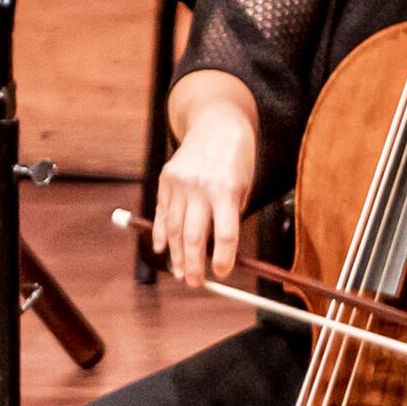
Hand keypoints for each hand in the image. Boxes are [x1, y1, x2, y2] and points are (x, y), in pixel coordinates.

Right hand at [152, 108, 258, 285]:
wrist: (216, 123)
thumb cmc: (237, 158)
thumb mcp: (244, 185)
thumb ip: (231, 215)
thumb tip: (220, 253)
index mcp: (226, 189)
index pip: (224, 233)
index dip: (223, 258)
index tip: (223, 272)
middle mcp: (200, 187)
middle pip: (194, 236)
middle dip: (194, 264)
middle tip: (196, 282)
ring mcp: (179, 183)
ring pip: (175, 228)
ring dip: (176, 255)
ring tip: (180, 272)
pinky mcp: (166, 179)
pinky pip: (163, 212)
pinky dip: (162, 233)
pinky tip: (162, 249)